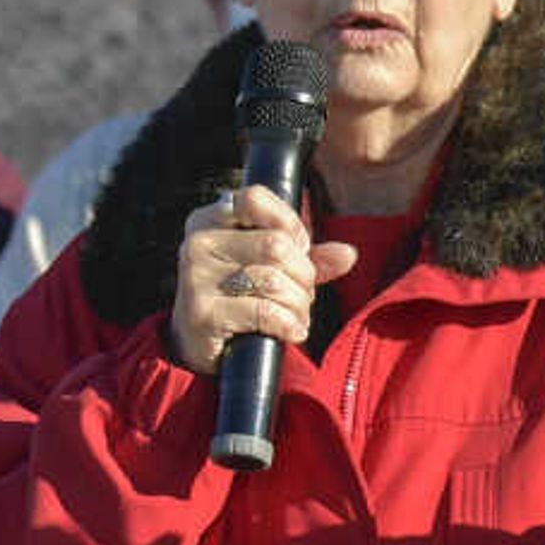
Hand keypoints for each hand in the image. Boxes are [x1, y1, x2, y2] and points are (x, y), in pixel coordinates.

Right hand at [166, 184, 359, 374]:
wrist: (196, 346)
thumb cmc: (238, 297)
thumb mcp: (268, 268)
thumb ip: (307, 257)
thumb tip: (348, 254)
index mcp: (209, 220)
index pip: (255, 198)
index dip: (290, 224)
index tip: (300, 248)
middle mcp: (198, 243)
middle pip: (275, 244)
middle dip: (303, 273)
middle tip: (304, 293)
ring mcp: (196, 278)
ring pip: (273, 280)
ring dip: (299, 303)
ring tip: (298, 315)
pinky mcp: (202, 313)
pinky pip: (264, 311)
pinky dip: (289, 324)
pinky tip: (292, 331)